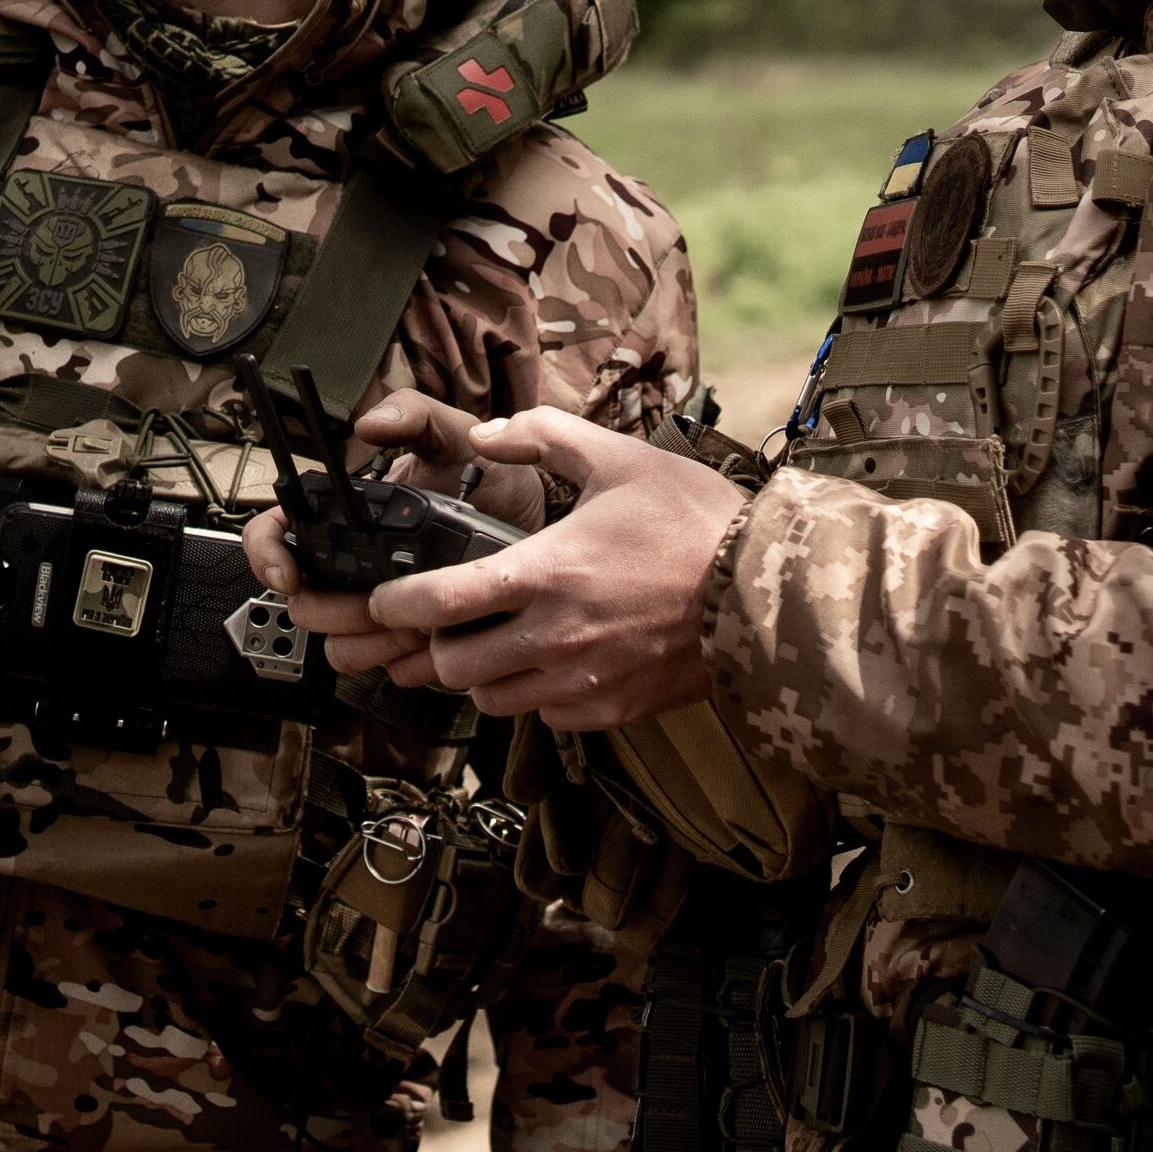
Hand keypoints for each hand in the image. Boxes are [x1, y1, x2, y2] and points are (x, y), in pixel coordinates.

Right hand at [239, 390, 556, 681]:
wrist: (531, 523)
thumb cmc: (491, 477)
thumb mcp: (453, 434)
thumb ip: (412, 415)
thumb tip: (370, 426)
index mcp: (347, 514)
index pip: (275, 534)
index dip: (268, 557)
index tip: (290, 575)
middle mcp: (351, 563)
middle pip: (304, 602)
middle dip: (334, 609)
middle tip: (374, 602)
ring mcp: (375, 603)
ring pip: (337, 644)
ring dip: (367, 639)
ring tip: (411, 622)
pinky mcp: (404, 637)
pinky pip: (380, 665)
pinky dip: (399, 659)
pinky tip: (429, 638)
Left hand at [360, 409, 742, 730]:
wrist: (768, 590)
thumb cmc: (697, 522)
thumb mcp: (621, 458)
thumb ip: (544, 434)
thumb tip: (487, 434)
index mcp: (547, 572)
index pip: (439, 602)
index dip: (394, 605)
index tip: (384, 599)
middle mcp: (555, 636)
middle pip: (453, 666)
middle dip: (438, 646)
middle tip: (452, 622)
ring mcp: (583, 680)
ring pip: (493, 701)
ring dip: (484, 675)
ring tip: (503, 642)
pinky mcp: (612, 709)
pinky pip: (547, 717)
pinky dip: (537, 696)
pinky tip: (558, 662)